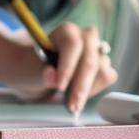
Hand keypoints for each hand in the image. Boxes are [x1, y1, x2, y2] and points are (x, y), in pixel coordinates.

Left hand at [0, 24, 116, 112]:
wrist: (40, 78)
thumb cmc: (34, 69)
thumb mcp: (31, 71)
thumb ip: (41, 74)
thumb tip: (51, 76)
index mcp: (67, 31)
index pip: (73, 45)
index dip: (68, 66)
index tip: (59, 86)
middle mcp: (86, 37)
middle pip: (90, 60)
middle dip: (81, 85)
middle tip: (71, 106)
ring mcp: (97, 51)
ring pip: (101, 69)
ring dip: (87, 90)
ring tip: (71, 103)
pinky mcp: (104, 66)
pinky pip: (108, 77)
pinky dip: (95, 89)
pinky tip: (79, 96)